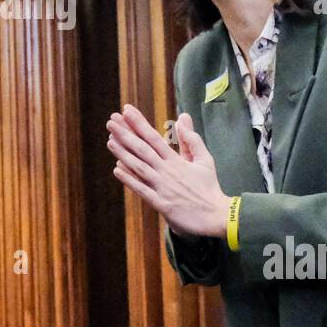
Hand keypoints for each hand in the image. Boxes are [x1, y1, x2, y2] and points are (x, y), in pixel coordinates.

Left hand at [107, 106, 228, 238]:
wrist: (217, 216)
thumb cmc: (209, 187)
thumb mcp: (204, 159)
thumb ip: (191, 139)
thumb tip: (183, 117)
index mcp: (176, 160)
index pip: (154, 137)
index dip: (139, 123)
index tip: (126, 111)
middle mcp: (167, 171)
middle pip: (142, 149)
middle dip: (125, 134)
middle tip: (111, 121)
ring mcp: (163, 187)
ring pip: (139, 167)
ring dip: (123, 153)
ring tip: (109, 140)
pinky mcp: (162, 204)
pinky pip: (142, 190)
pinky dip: (129, 179)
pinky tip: (117, 170)